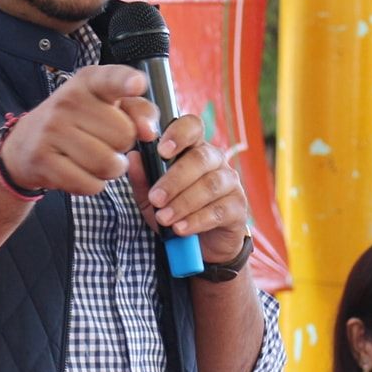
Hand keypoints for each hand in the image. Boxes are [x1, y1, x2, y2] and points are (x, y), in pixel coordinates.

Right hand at [0, 64, 157, 196]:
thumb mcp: (107, 106)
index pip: (111, 79)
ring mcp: (51, 129)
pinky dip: (93, 185)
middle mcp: (67, 100)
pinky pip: (89, 184)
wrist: (24, 144)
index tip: (138, 84)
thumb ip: (139, 111)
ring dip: (111, 170)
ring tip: (96, 160)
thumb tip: (149, 132)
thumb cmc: (78, 123)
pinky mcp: (42, 159)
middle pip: (124, 135)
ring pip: (108, 164)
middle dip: (122, 147)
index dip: (127, 81)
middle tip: (104, 143)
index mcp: (88, 81)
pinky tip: (81, 173)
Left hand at [130, 112, 249, 264]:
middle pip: (200, 159)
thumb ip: (142, 179)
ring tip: (164, 219)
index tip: (161, 150)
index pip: (192, 127)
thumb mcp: (151, 198)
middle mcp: (216, 161)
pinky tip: (181, 229)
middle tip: (155, 199)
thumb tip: (133, 157)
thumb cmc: (176, 211)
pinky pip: (219, 210)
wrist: (201, 244)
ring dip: (183, 203)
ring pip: (210, 185)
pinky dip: (197, 220)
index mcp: (193, 149)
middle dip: (174, 180)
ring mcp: (230, 183)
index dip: (179, 134)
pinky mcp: (238, 207)